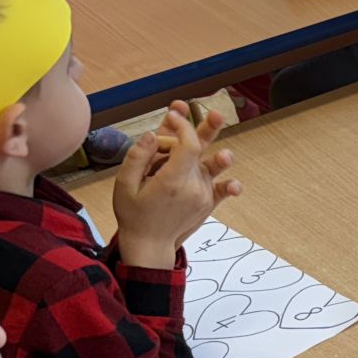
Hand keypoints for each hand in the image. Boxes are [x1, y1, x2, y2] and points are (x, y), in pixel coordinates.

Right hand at [113, 103, 239, 268]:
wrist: (149, 244)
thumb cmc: (133, 213)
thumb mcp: (124, 183)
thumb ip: (138, 157)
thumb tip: (153, 134)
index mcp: (171, 180)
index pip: (186, 146)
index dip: (183, 126)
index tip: (172, 115)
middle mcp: (191, 187)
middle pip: (202, 153)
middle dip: (205, 130)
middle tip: (216, 113)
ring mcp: (201, 196)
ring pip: (210, 168)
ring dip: (220, 159)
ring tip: (225, 156)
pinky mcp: (207, 203)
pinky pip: (221, 192)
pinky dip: (228, 187)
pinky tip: (234, 184)